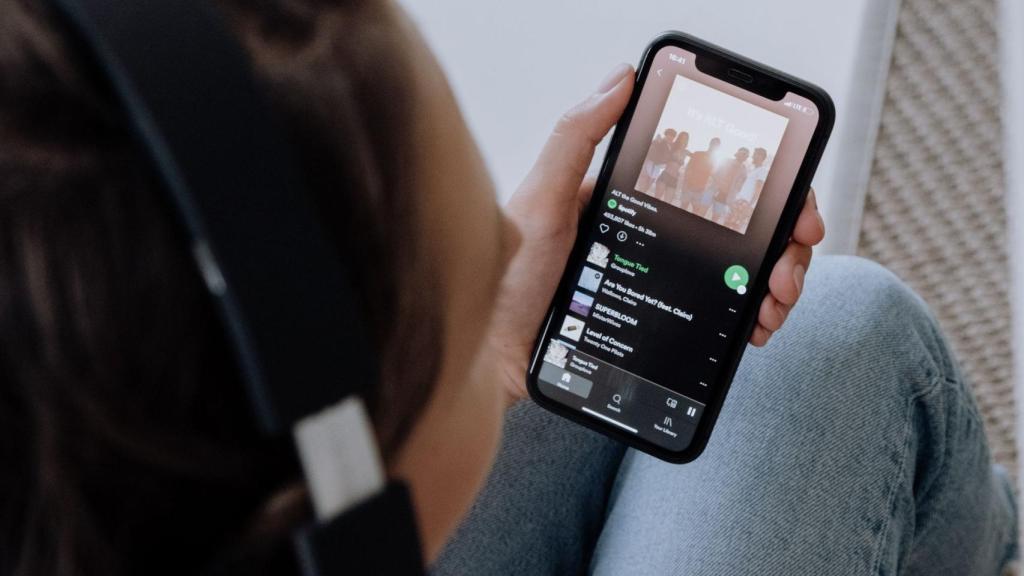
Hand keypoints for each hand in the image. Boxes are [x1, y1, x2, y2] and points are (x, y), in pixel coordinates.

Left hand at [487, 64, 824, 403]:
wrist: (492, 357)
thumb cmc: (508, 278)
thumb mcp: (540, 200)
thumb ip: (574, 139)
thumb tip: (620, 78)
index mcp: (634, 201)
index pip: (713, 180)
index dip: (764, 188)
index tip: (792, 206)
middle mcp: (655, 237)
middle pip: (742, 228)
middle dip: (782, 244)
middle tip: (789, 268)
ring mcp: (662, 281)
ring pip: (741, 273)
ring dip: (774, 282)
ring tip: (775, 302)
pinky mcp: (660, 323)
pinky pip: (719, 316)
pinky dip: (750, 317)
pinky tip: (756, 326)